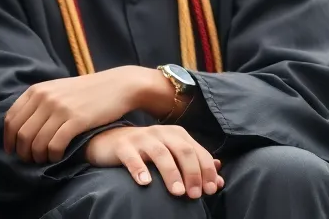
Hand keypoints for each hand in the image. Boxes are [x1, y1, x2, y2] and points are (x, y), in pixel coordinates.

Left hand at [5, 67, 159, 161]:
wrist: (117, 85)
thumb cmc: (86, 91)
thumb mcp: (57, 90)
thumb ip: (39, 102)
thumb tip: (20, 125)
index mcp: (37, 90)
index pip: (11, 118)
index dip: (8, 138)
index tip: (12, 151)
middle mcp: (45, 98)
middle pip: (22, 133)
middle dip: (22, 151)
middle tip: (28, 160)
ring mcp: (60, 108)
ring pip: (37, 141)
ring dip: (37, 156)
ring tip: (43, 161)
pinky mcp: (76, 120)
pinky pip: (55, 144)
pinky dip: (53, 156)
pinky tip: (57, 158)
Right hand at [85, 125, 222, 199]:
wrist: (109, 141)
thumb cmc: (146, 152)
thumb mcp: (172, 155)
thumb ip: (195, 165)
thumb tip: (219, 179)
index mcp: (176, 134)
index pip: (198, 151)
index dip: (206, 171)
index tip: (209, 190)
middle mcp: (160, 133)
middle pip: (183, 150)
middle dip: (192, 173)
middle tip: (194, 195)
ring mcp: (140, 138)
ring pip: (160, 153)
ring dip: (171, 173)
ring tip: (177, 192)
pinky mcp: (122, 146)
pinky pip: (132, 157)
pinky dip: (139, 170)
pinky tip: (145, 183)